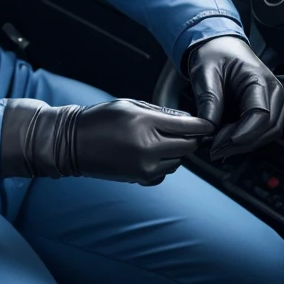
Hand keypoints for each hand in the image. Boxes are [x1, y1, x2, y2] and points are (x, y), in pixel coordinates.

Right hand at [0, 98, 212, 185]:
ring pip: (178, 161)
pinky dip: (165, 163)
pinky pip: (166, 172)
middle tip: (187, 130)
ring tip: (161, 139)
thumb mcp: (129, 104)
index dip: (202, 125)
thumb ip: (159, 112)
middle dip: (190, 138)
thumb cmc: (99, 118)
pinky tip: (150, 152)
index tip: (210, 124)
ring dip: (177, 151)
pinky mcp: (141, 179)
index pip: (186, 127)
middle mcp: (148, 148)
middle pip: (187, 147)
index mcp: (145, 124)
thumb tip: (185, 119)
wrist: (73, 143)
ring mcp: (146, 166)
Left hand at [187, 35, 283, 160]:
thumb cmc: (214, 54)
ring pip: (267, 133)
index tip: (220, 143)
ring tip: (216, 147)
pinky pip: (261, 130)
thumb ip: (209, 99)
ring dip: (243, 144)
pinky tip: (223, 142)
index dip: (242, 133)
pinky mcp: (265, 109)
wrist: (218, 45)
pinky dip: (244, 139)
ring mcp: (272, 101)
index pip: (260, 114)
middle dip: (241, 143)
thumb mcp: (205, 72)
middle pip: (267, 128)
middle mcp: (272, 92)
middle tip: (214, 150)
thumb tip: (208, 128)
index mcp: (259, 79)